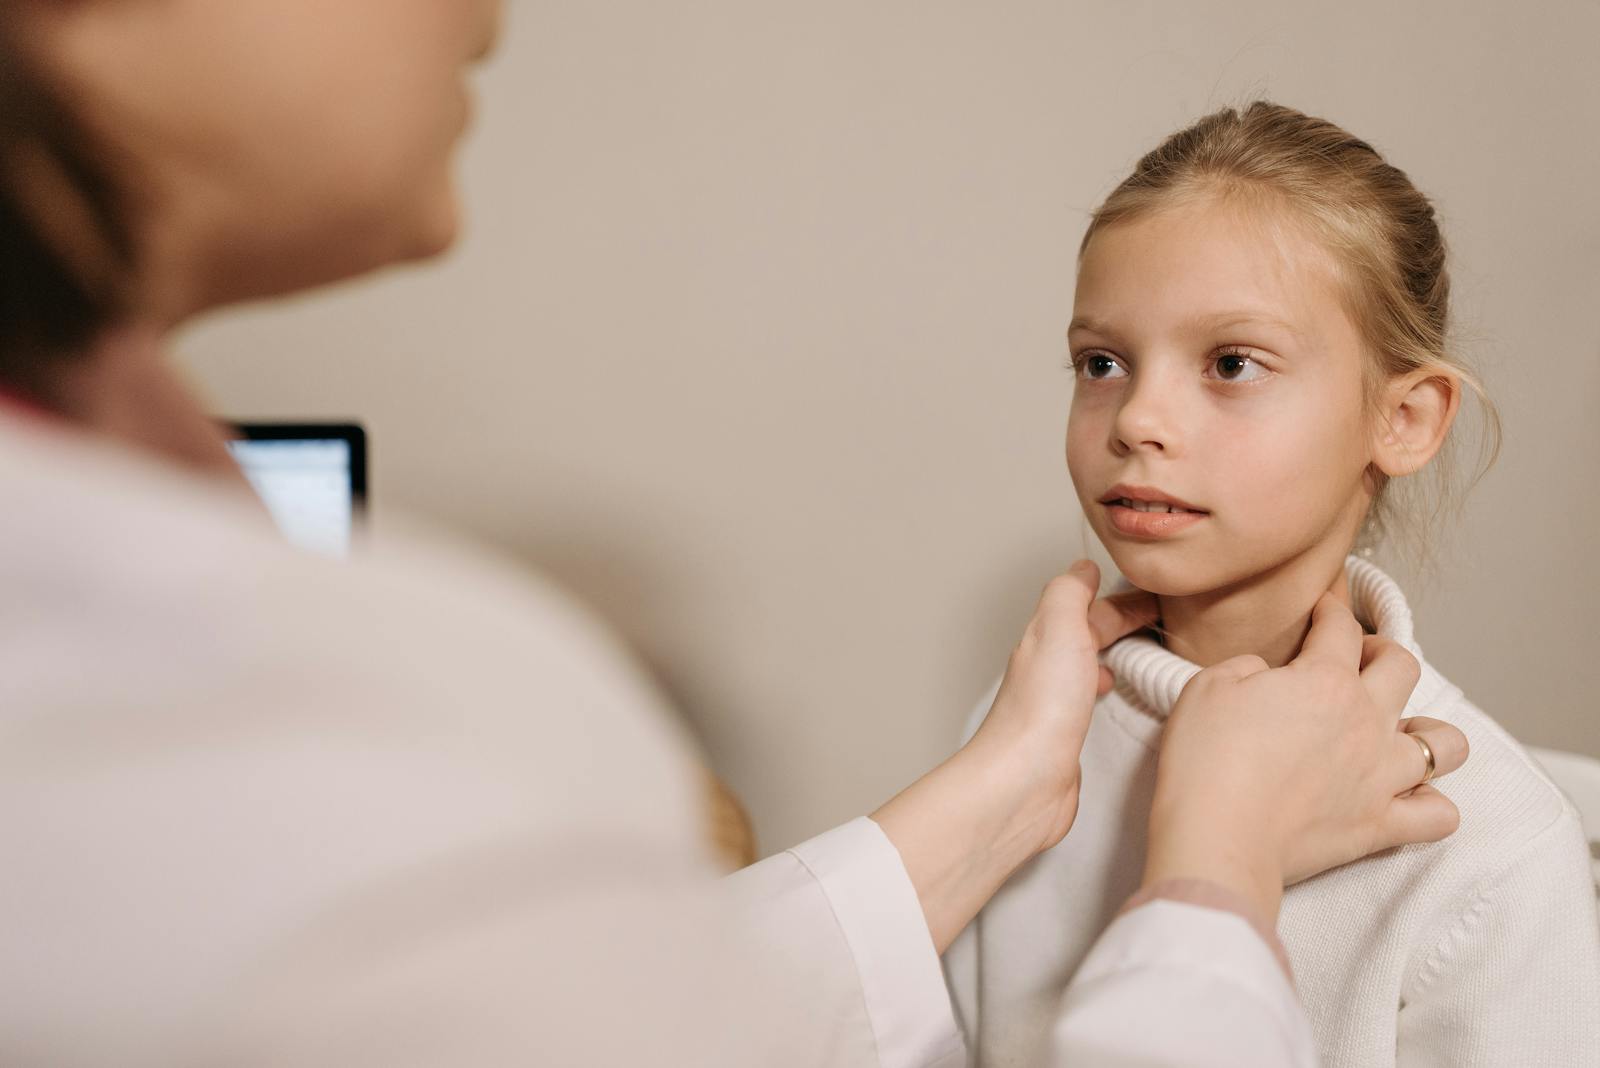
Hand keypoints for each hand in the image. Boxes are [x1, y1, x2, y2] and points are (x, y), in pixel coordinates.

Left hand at [873, 560, 1156, 951]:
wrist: (1024, 780)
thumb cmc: (1041, 709)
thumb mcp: (1058, 627)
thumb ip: (1070, 592)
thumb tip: (1081, 567)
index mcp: (1047, 638)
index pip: (1087, 606)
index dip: (1120, 597)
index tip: (1155, 594)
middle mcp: (1048, 668)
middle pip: (1089, 634)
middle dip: (1121, 622)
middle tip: (1162, 619)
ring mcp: (1057, 704)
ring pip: (1089, 665)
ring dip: (1115, 653)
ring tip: (1146, 652)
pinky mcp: (1068, 737)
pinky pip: (1092, 701)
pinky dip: (1108, 689)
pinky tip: (1119, 698)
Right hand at [1142, 593, 1468, 921]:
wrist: (1217, 837)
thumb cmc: (1206, 761)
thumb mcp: (1206, 687)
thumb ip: (1246, 667)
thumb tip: (1266, 675)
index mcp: (1324, 680)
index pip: (1341, 626)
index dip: (1330, 609)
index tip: (1320, 611)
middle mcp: (1366, 721)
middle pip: (1403, 667)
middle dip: (1381, 653)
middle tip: (1355, 662)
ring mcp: (1382, 776)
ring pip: (1445, 743)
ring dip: (1426, 731)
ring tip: (1397, 733)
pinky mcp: (1380, 825)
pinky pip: (1439, 814)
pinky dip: (1431, 802)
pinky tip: (1406, 796)